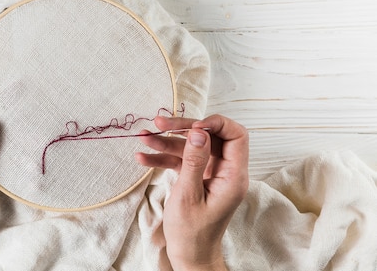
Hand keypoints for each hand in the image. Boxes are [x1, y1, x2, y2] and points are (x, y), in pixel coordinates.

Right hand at [135, 115, 248, 270]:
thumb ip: (194, 161)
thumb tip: (198, 132)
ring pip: (191, 147)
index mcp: (233, 176)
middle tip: (158, 123)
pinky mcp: (197, 178)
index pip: (236, 136)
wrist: (188, 256)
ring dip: (166, 142)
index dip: (215, 124)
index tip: (192, 125)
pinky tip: (143, 158)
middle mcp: (225, 171)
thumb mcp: (189, 195)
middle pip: (208, 137)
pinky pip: (181, 160)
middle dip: (182, 128)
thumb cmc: (191, 232)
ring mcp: (211, 174)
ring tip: (143, 137)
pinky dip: (163, 158)